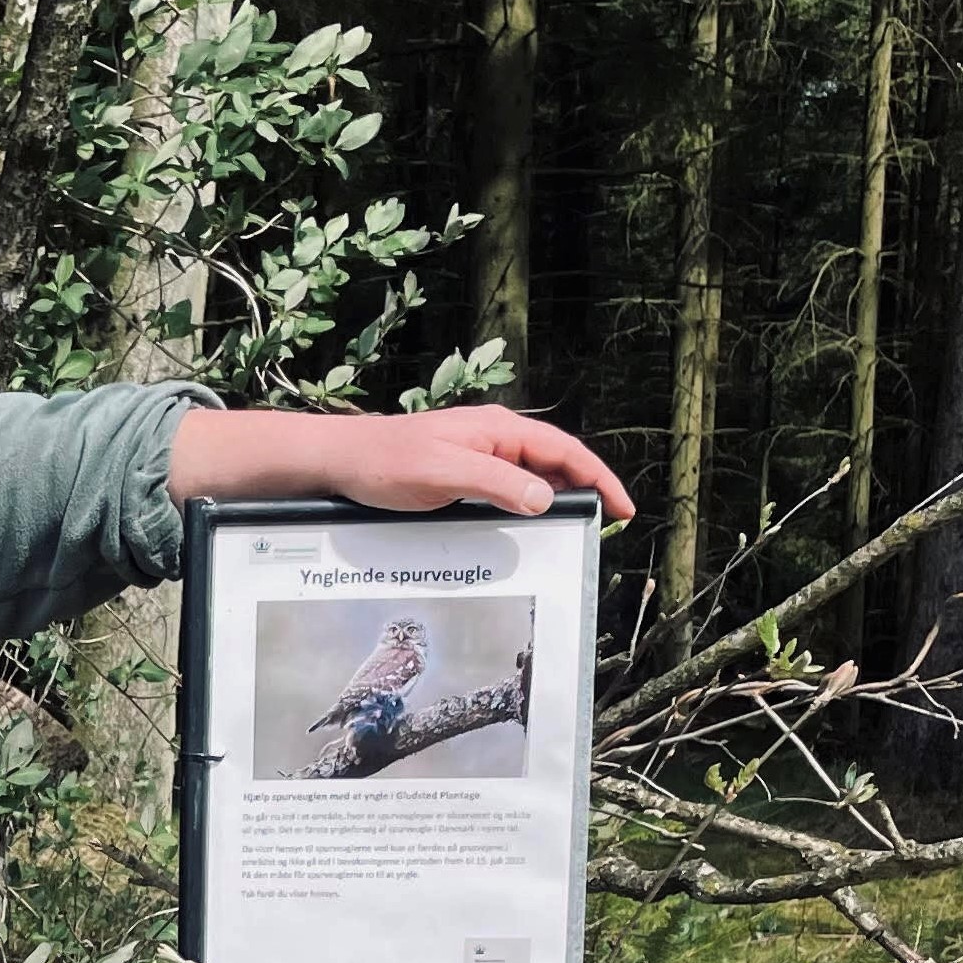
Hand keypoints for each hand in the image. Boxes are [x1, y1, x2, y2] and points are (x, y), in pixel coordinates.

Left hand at [167, 402, 634, 521]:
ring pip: (529, 479)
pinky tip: (526, 530)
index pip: (564, 452)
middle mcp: (494, 438)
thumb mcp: (446, 474)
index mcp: (498, 429)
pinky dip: (524, 507)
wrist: (339, 461)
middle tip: (606, 526)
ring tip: (574, 532)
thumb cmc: (386, 462)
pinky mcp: (459, 474)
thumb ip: (499, 484)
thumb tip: (547, 498)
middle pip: (553, 464)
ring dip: (554, 502)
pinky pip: (504, 490)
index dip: (598, 479)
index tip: (623, 508)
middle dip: (583, 491)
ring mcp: (477, 455)